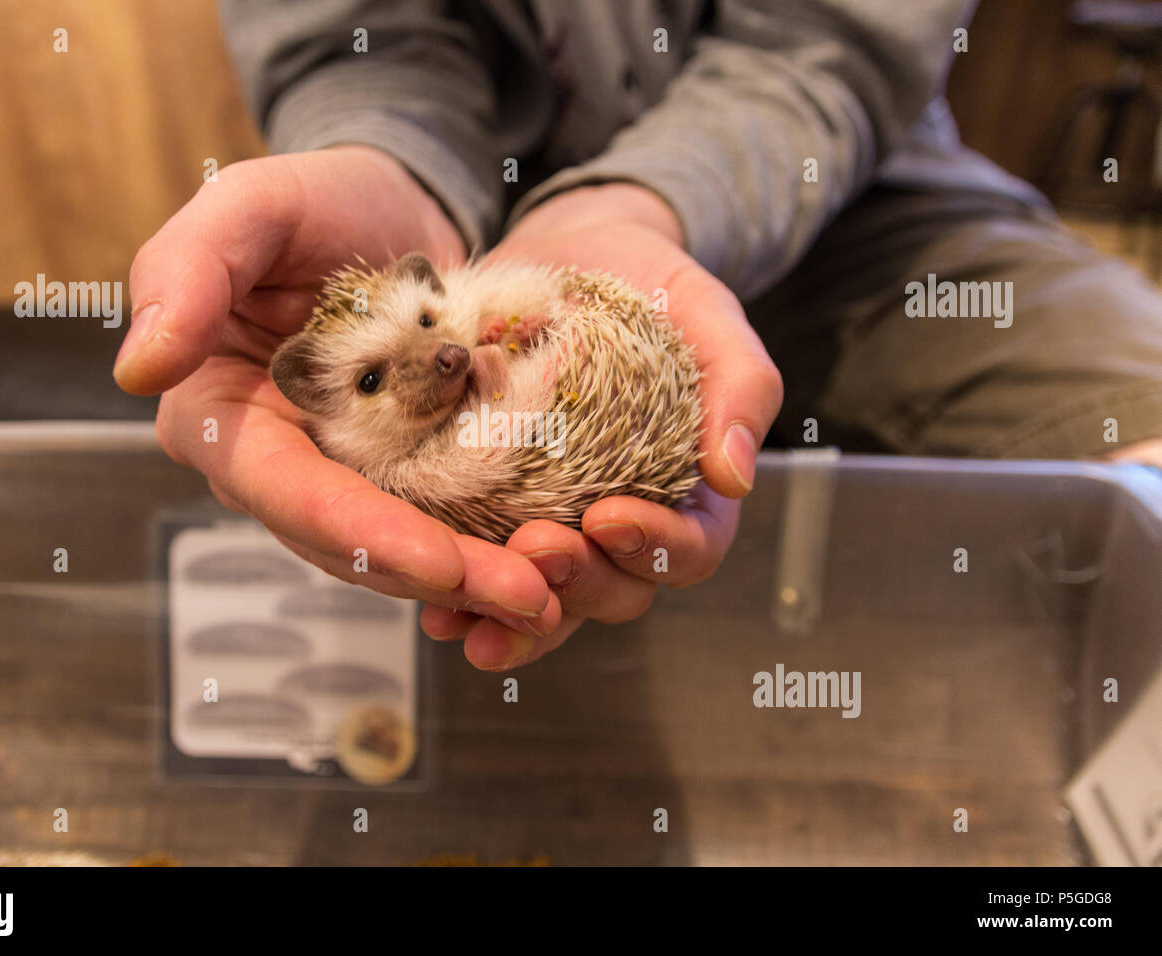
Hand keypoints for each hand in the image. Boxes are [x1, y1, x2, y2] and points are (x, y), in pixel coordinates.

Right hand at [116, 148, 560, 634]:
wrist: (395, 208)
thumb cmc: (317, 199)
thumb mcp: (250, 205)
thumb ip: (186, 271)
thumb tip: (141, 369)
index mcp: (222, 413)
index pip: (278, 487)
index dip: (352, 529)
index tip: (434, 562)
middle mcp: (281, 463)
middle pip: (346, 542)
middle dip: (432, 575)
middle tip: (527, 598)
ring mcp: (347, 477)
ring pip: (400, 549)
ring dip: (474, 580)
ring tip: (554, 598)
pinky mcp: (407, 475)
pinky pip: (445, 524)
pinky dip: (493, 547)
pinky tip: (555, 566)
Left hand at [419, 183, 782, 669]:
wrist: (567, 251)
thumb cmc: (648, 283)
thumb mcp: (705, 313)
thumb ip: (741, 385)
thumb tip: (734, 478)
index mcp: (688, 492)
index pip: (689, 550)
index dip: (656, 548)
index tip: (610, 516)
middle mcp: (624, 520)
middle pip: (616, 588)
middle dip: (577, 581)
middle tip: (535, 548)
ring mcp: (560, 524)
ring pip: (549, 599)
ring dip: (513, 616)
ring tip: (467, 616)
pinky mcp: (498, 511)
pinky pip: (487, 568)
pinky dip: (464, 595)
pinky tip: (433, 609)